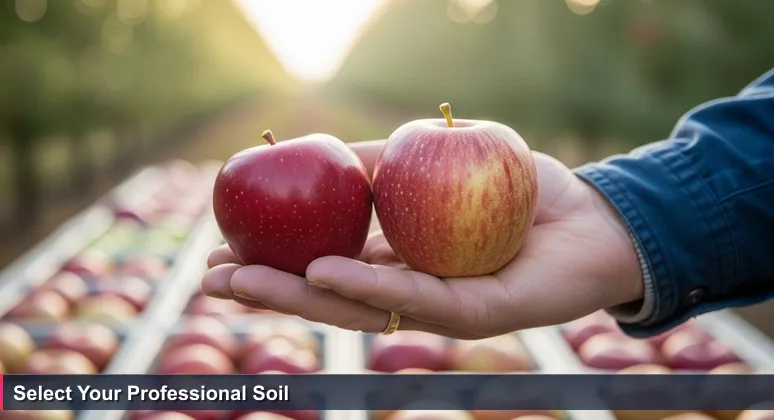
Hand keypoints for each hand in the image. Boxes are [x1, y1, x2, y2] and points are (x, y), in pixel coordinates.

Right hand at [201, 140, 643, 338]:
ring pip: (357, 308)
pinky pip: (410, 296)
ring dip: (296, 295)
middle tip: (207, 279)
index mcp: (399, 263)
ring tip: (240, 280)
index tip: (223, 246)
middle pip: (327, 297)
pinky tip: (321, 270)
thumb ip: (392, 164)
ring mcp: (437, 310)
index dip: (275, 261)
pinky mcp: (472, 315)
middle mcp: (409, 294)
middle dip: (265, 289)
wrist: (598, 219)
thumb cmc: (524, 193)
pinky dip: (364, 281)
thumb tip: (333, 154)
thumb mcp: (444, 162)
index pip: (325, 268)